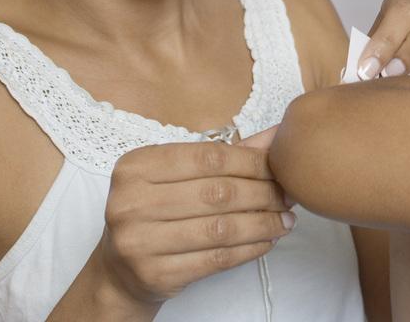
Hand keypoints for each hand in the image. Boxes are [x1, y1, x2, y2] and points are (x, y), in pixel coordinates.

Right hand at [98, 141, 294, 303]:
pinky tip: (268, 240)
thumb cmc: (157, 210)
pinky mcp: (155, 273)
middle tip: (289, 196)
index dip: (252, 162)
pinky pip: (217, 258)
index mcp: (136, 166)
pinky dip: (250, 248)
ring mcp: (139, 241)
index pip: (209, 158)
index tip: (280, 168)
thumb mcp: (180, 175)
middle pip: (218, 192)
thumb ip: (228, 155)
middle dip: (263, 193)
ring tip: (286, 220)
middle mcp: (130, 202)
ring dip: (263, 223)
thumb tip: (279, 134)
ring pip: (221, 228)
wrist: (120, 269)